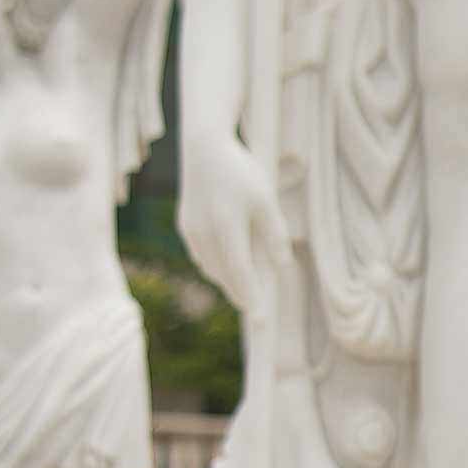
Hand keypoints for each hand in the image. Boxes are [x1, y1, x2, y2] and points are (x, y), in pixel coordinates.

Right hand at [180, 129, 283, 307]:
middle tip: (254, 310)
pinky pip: (201, 255)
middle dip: (239, 293)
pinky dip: (214, 265)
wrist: (203, 148)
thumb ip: (273, 234)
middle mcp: (205, 234)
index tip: (260, 319)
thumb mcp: (265, 199)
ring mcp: (191, 231)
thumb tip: (282, 266)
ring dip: (226, 280)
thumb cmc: (241, 172)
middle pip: (223, 275)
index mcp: (227, 228)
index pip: (240, 272)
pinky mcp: (185, 226)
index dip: (250, 297)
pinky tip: (226, 265)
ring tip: (243, 290)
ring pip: (210, 267)